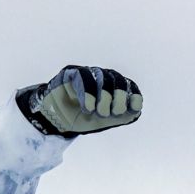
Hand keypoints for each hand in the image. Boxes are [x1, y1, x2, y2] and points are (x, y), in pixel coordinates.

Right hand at [18, 65, 142, 136]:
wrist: (58, 120)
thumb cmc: (82, 119)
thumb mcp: (104, 121)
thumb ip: (121, 116)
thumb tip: (137, 109)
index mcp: (114, 88)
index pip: (129, 86)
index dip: (133, 96)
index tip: (132, 108)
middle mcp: (103, 77)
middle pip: (118, 80)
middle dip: (118, 99)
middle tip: (110, 114)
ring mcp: (88, 73)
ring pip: (102, 77)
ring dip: (103, 97)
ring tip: (97, 113)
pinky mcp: (72, 72)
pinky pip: (83, 76)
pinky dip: (87, 94)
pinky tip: (87, 108)